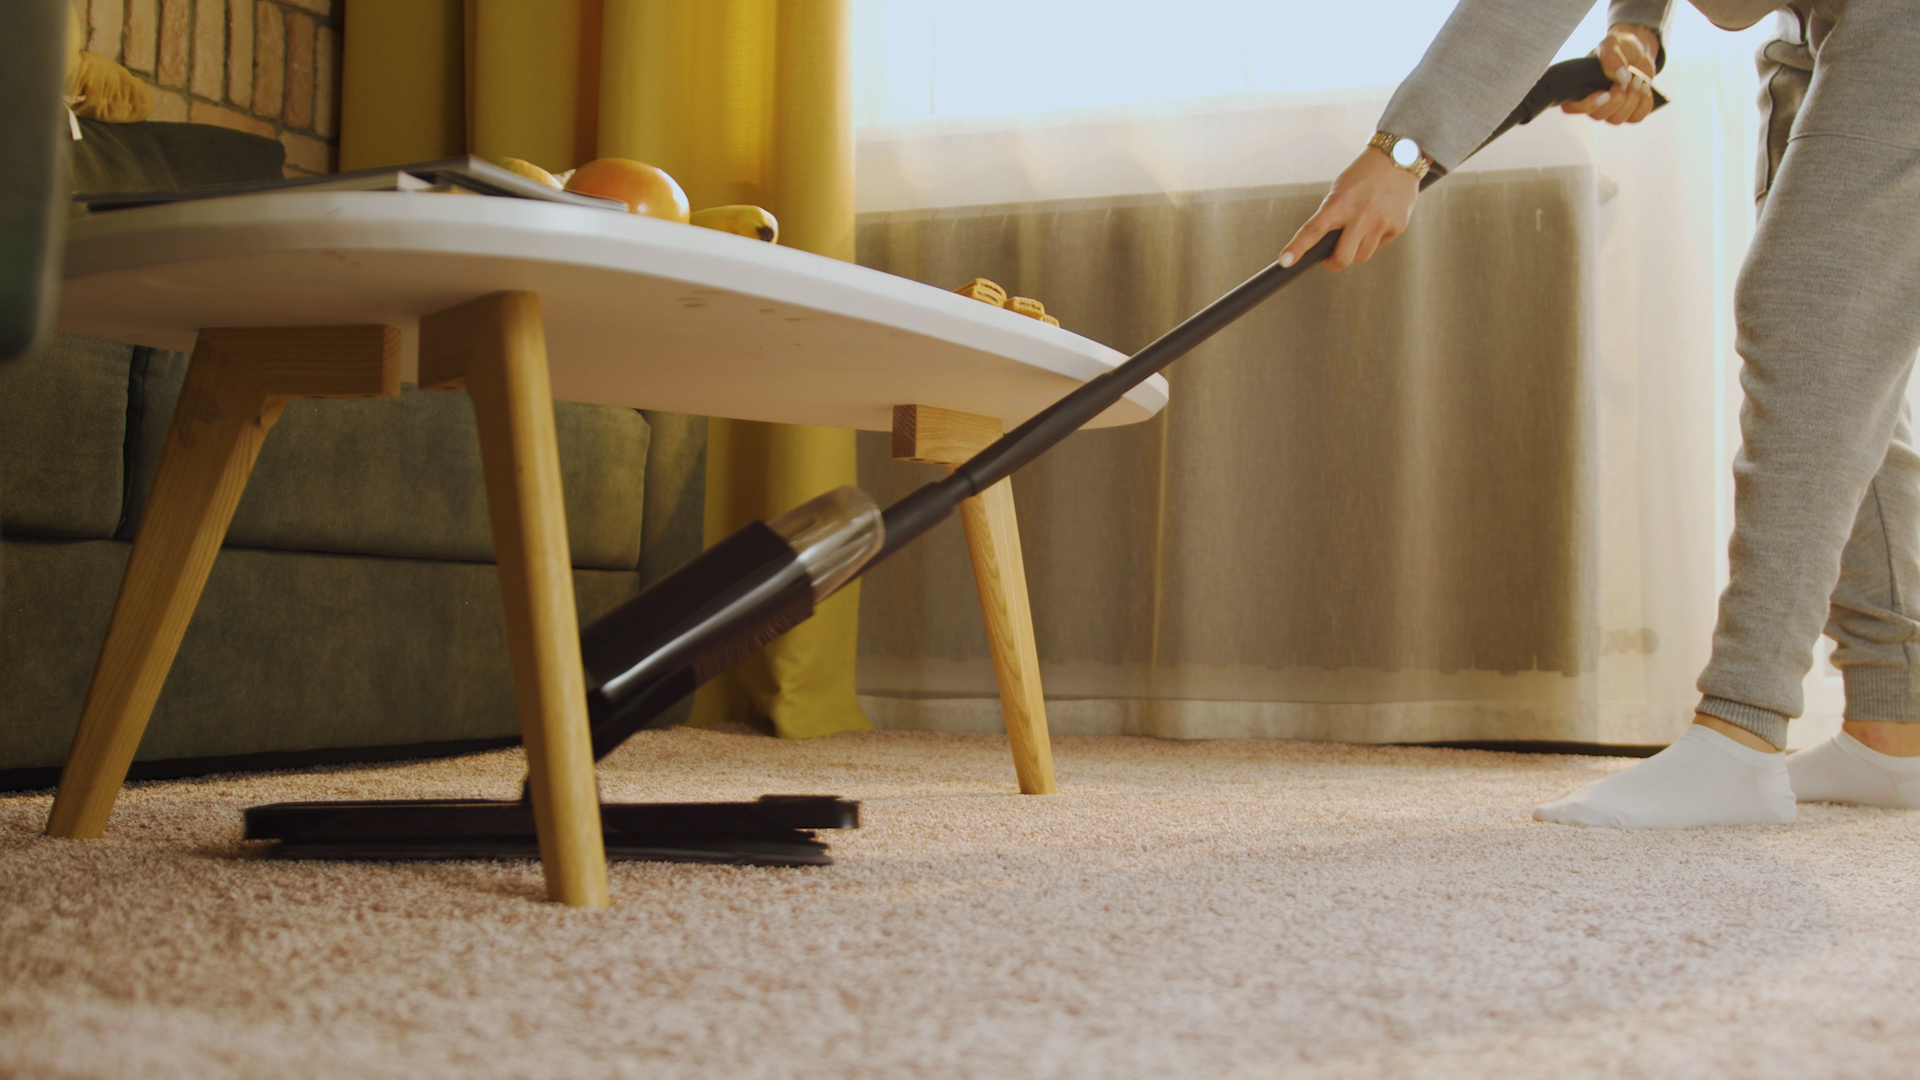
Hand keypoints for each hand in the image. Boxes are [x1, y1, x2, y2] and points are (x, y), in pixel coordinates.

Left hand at [1278, 147, 1418, 272]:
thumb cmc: (1365, 172)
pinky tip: (1378, 220)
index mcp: (1339, 203)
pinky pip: (1380, 245)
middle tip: (1331, 259)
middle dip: (1334, 263)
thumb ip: (1332, 215)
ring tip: (1360, 230)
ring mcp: (1380, 222)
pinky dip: (1375, 238)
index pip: (1313, 230)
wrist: (1398, 157)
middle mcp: (1360, 214)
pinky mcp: (1397, 226)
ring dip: (1356, 249)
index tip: (1285, 261)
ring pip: (1361, 256)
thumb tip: (1324, 242)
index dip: (1297, 248)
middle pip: (1342, 258)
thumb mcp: (1340, 189)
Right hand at [1561, 23, 1659, 124]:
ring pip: (1617, 119)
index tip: (1606, 93)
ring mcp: (1610, 111)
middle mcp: (1591, 103)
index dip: (1588, 105)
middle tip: (1628, 78)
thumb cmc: (1618, 47)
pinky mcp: (1628, 113)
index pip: (1572, 107)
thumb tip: (1621, 76)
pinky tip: (1645, 88)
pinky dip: (1644, 103)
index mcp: (1580, 87)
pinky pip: (1635, 118)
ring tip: (1638, 79)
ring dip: (1632, 99)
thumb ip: (1611, 56)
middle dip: (1617, 98)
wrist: (1638, 51)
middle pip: (1598, 115)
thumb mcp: (1612, 43)